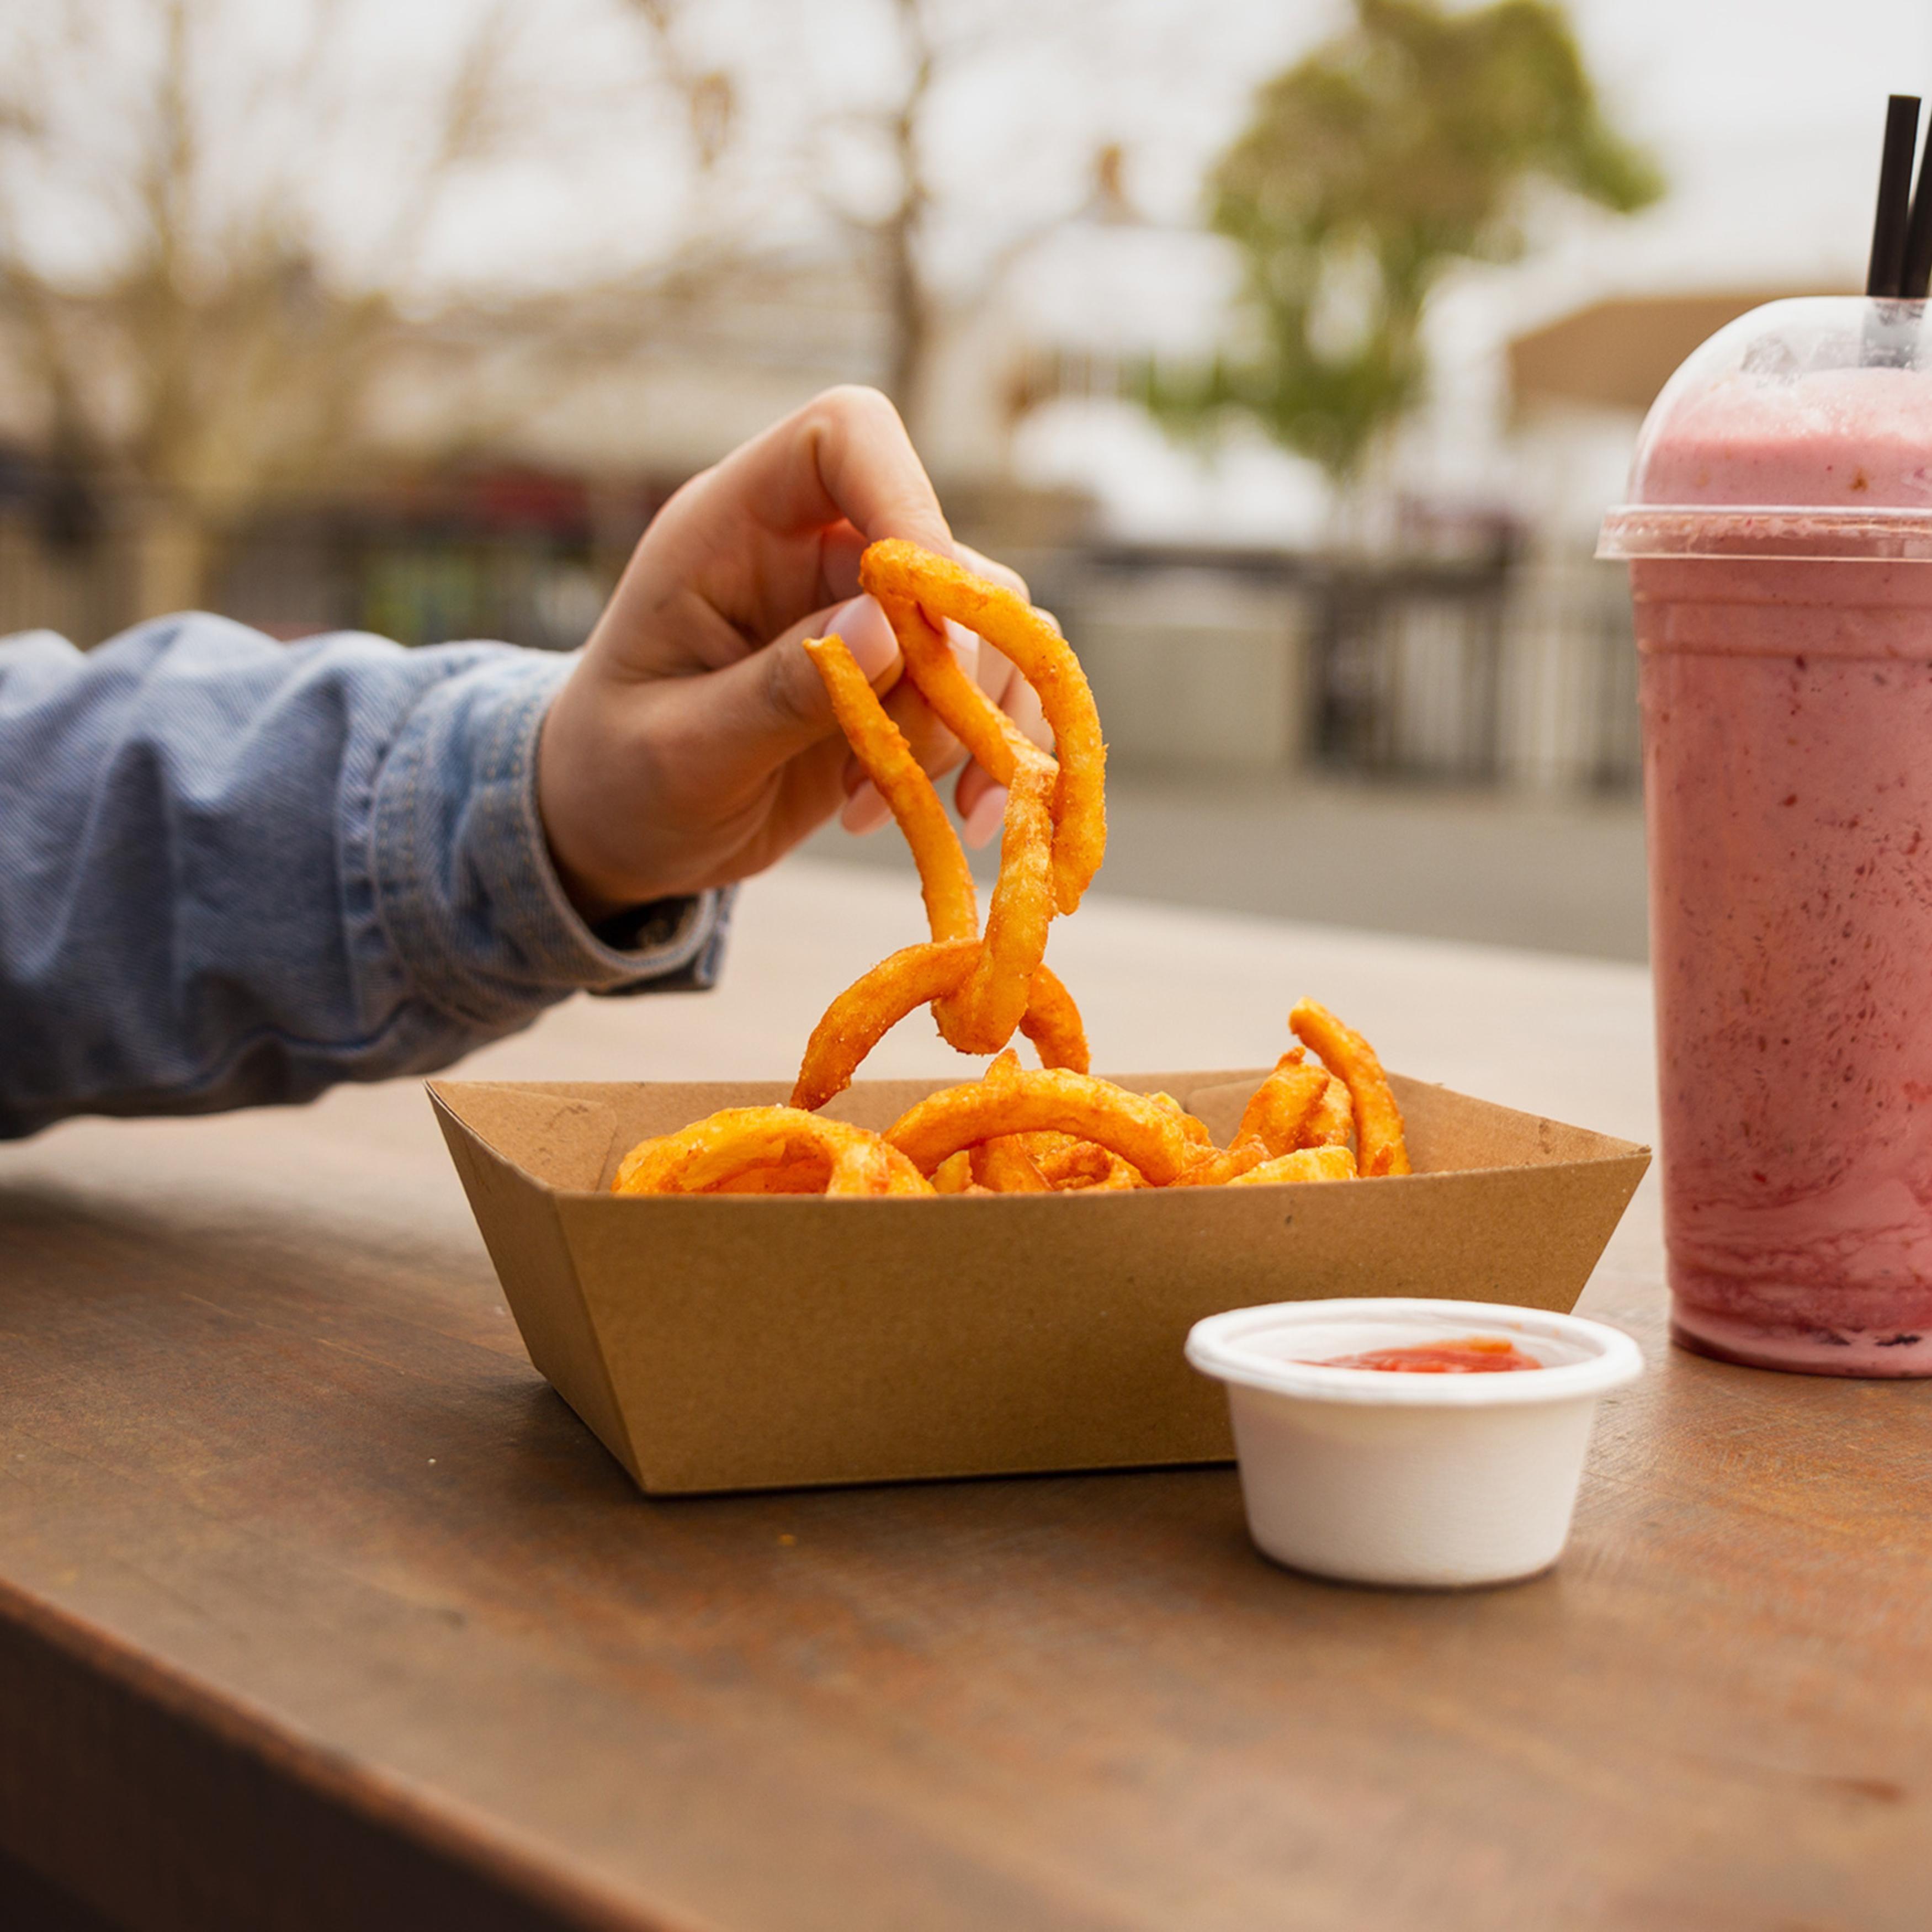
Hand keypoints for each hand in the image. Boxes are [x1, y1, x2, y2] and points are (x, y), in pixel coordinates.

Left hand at [537, 386, 1047, 922]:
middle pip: (943, 554)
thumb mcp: (677, 750)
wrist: (616, 830)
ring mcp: (868, 616)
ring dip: (965, 724)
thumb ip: (775, 691)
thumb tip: (887, 629)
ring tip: (881, 802)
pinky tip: (955, 816)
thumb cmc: (617, 775)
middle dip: (945, 665)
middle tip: (895, 759)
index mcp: (733, 528)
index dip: (904, 499)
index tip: (922, 617)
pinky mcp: (903, 682)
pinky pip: (994, 690)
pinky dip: (992, 752)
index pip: (845, 436)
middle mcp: (813, 553)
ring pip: (986, 627)